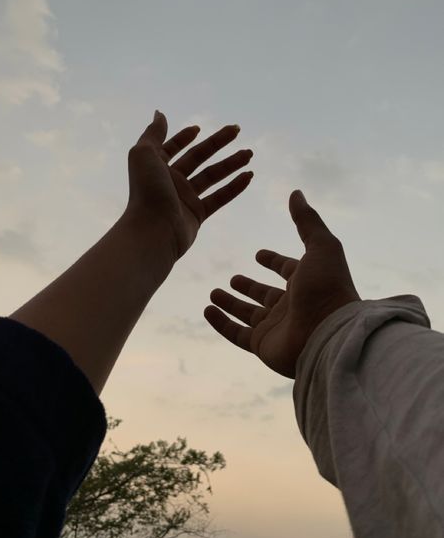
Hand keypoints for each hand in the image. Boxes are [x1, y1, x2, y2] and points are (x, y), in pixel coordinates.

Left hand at [127, 110, 253, 261]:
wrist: (153, 230)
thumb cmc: (146, 190)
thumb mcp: (144, 154)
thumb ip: (153, 133)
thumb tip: (160, 113)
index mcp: (157, 166)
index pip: (172, 148)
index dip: (183, 137)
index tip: (198, 128)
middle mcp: (171, 181)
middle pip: (198, 157)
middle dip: (217, 143)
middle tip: (237, 130)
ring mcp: (185, 198)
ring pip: (212, 176)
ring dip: (231, 163)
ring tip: (249, 153)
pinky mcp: (197, 214)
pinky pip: (220, 198)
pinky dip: (234, 187)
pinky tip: (248, 176)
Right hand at [204, 190, 360, 377]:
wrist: (329, 335)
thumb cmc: (328, 288)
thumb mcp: (321, 246)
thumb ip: (307, 221)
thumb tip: (296, 193)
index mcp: (306, 282)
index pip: (286, 269)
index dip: (274, 261)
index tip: (259, 254)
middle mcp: (291, 305)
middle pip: (265, 294)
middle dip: (249, 286)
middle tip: (233, 277)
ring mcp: (276, 327)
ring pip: (248, 313)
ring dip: (231, 303)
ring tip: (213, 293)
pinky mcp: (263, 344)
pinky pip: (236, 333)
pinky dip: (221, 323)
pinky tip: (207, 310)